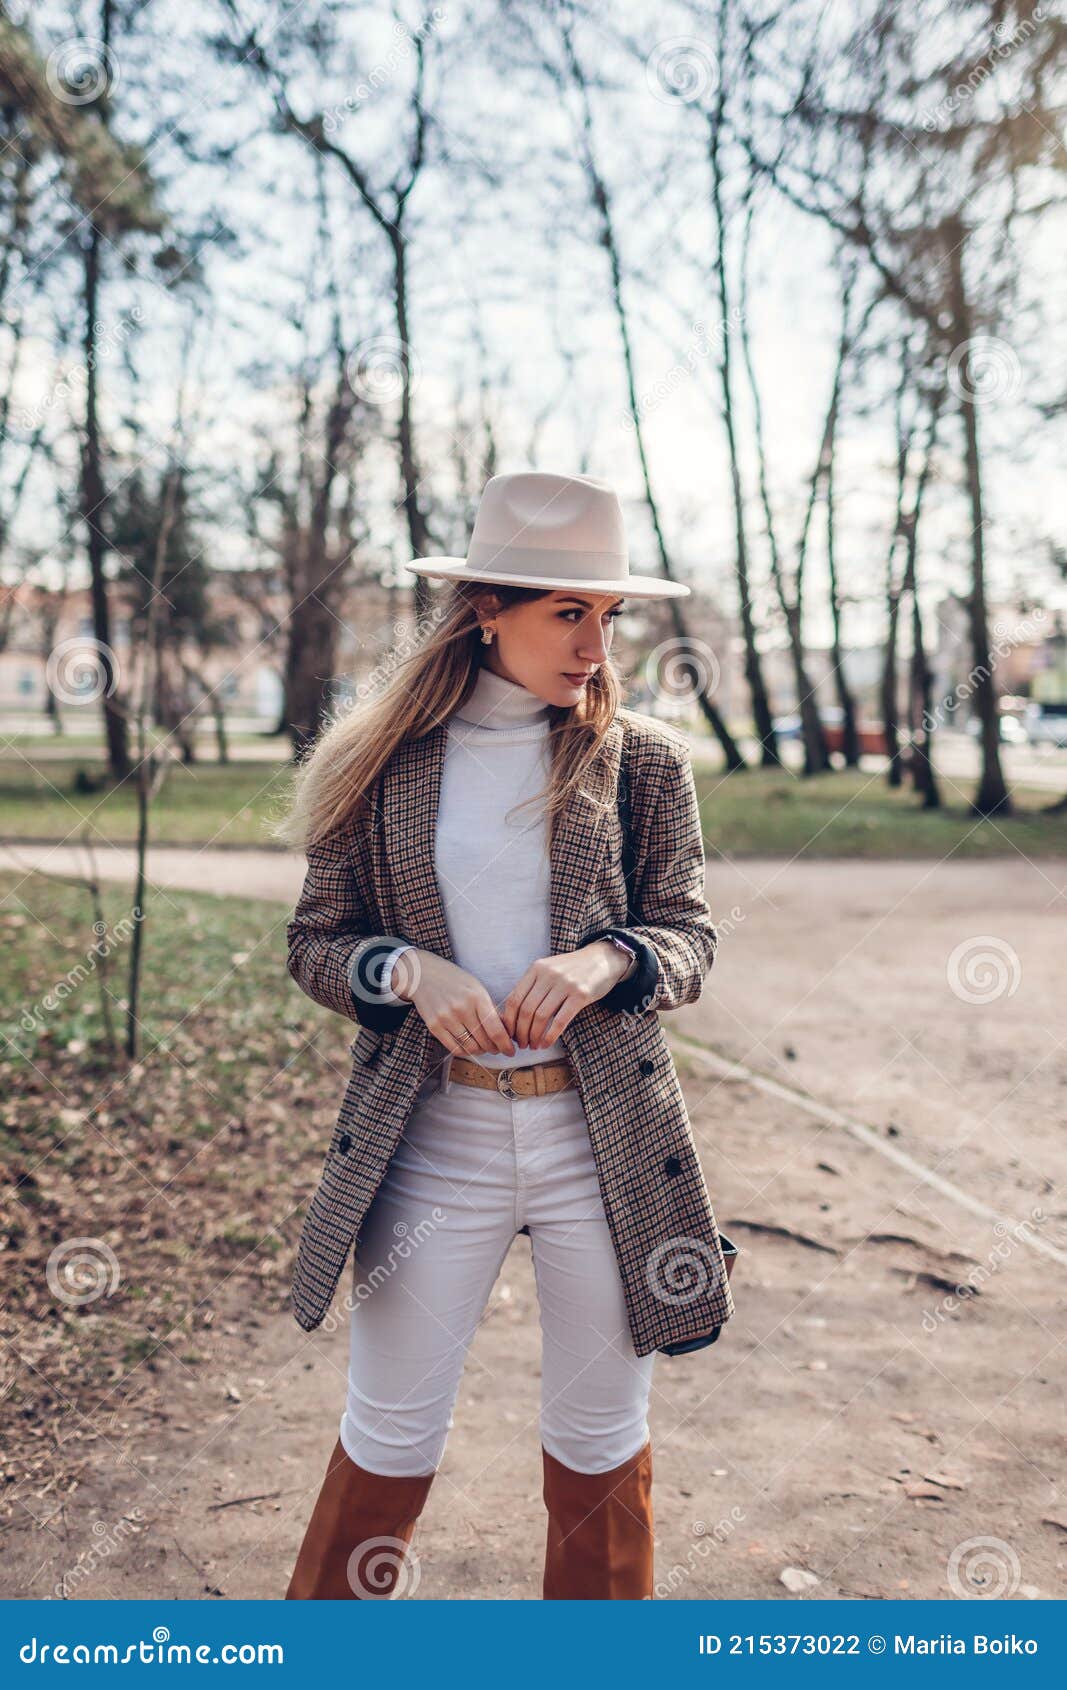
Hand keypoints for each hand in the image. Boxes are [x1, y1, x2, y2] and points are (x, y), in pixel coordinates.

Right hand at [391, 948, 516, 1057]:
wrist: (423, 975)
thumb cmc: (454, 980)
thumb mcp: (477, 988)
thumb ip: (490, 1008)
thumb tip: (506, 1031)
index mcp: (477, 997)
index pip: (496, 1030)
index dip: (505, 1045)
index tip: (510, 1050)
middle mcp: (462, 1008)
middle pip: (484, 1041)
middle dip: (495, 1048)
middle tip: (498, 1048)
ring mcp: (446, 1018)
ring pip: (470, 1047)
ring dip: (481, 1051)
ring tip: (484, 1047)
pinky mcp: (434, 1026)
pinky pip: (454, 1048)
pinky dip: (465, 1051)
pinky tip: (469, 1047)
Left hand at [500, 941, 633, 1048]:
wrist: (602, 959)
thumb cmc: (572, 969)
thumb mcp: (549, 970)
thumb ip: (533, 986)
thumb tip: (514, 1016)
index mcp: (536, 969)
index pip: (514, 999)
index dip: (509, 1021)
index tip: (510, 1034)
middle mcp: (548, 975)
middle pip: (526, 1010)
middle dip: (521, 1032)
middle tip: (522, 1044)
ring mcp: (565, 984)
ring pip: (541, 1017)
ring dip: (534, 1036)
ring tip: (534, 1046)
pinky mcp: (580, 995)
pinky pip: (560, 1020)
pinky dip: (550, 1036)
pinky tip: (546, 1044)